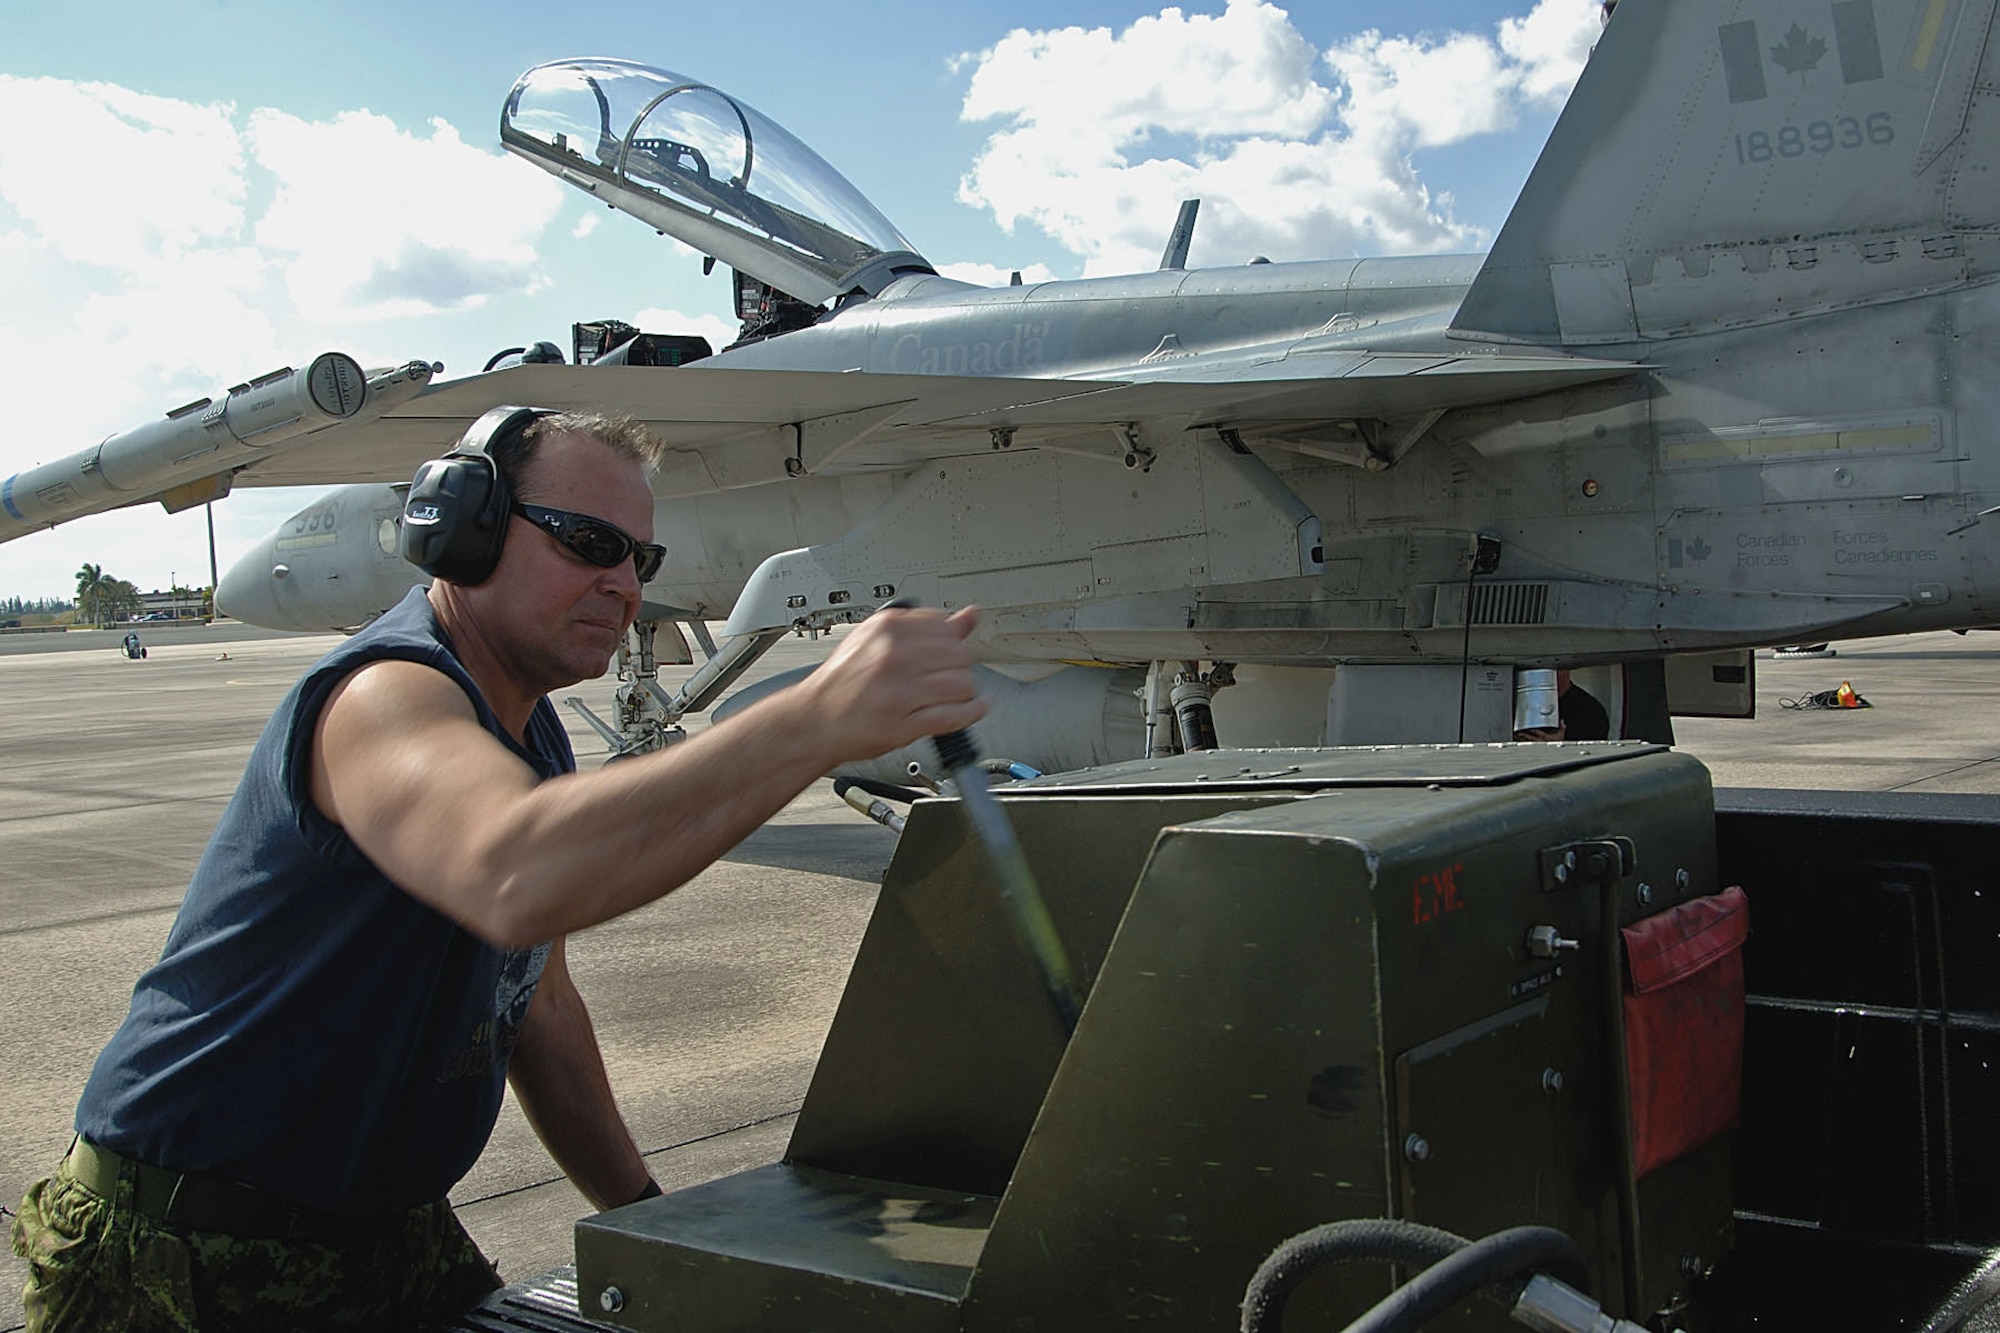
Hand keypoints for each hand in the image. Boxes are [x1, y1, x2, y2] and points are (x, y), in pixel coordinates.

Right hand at [800, 605, 986, 761]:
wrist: (814, 719)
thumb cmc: (843, 680)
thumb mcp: (878, 639)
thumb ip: (925, 627)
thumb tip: (969, 616)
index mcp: (888, 628)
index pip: (947, 627)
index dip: (952, 642)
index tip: (946, 653)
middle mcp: (894, 655)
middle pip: (960, 655)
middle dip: (960, 667)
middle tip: (948, 676)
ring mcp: (900, 690)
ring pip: (962, 684)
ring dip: (964, 692)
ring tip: (953, 695)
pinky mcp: (904, 723)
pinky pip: (954, 715)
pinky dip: (971, 713)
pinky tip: (973, 708)